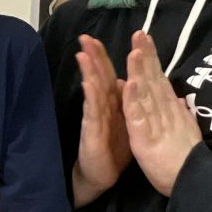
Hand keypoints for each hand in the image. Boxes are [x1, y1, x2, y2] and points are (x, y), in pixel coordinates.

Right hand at [73, 34, 131, 203]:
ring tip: (83, 53)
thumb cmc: (114, 148)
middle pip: (97, 76)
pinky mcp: (91, 133)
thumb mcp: (125, 120)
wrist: (103, 175)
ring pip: (92, 90)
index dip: (104, 55)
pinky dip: (90, 97)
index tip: (99, 36)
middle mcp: (101, 107)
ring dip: (88, 72)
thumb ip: (126, 100)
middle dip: (92, 56)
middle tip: (85, 37)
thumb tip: (128, 80)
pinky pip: (92, 113)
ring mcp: (95, 119)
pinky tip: (88, 84)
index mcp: (112, 102)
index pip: (108, 73)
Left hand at [123, 31, 201, 195]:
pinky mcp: (145, 138)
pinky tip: (129, 83)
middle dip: (145, 56)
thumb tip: (179, 97)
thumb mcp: (182, 130)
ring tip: (134, 51)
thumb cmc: (184, 159)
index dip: (151, 59)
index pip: (158, 79)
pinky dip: (134, 100)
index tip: (144, 39)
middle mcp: (163, 112)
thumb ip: (180, 112)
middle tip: (139, 33)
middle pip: (153, 80)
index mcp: (169, 109)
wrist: (192, 182)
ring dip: (139, 72)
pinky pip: (138, 117)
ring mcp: (155, 123)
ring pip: (146, 94)